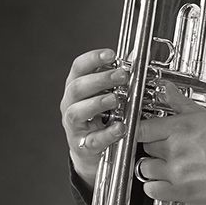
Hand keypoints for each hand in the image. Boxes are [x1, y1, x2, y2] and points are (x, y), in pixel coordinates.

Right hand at [60, 48, 128, 185]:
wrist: (92, 150)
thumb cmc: (100, 116)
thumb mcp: (105, 94)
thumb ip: (116, 80)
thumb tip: (134, 60)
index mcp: (76, 87)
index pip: (79, 67)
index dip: (93, 59)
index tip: (111, 54)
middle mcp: (70, 104)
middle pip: (77, 88)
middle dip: (100, 79)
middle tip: (122, 76)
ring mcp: (74, 126)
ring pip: (76, 112)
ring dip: (97, 103)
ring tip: (115, 99)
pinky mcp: (83, 146)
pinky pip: (93, 140)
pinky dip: (107, 134)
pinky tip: (120, 127)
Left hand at [136, 82, 205, 204]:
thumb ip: (182, 103)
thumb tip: (168, 90)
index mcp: (180, 129)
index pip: (142, 128)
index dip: (139, 130)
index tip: (141, 132)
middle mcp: (176, 150)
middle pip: (145, 147)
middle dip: (153, 146)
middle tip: (164, 146)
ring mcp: (177, 173)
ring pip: (145, 168)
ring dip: (153, 166)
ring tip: (166, 164)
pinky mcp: (182, 192)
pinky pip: (152, 191)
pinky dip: (154, 188)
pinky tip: (163, 182)